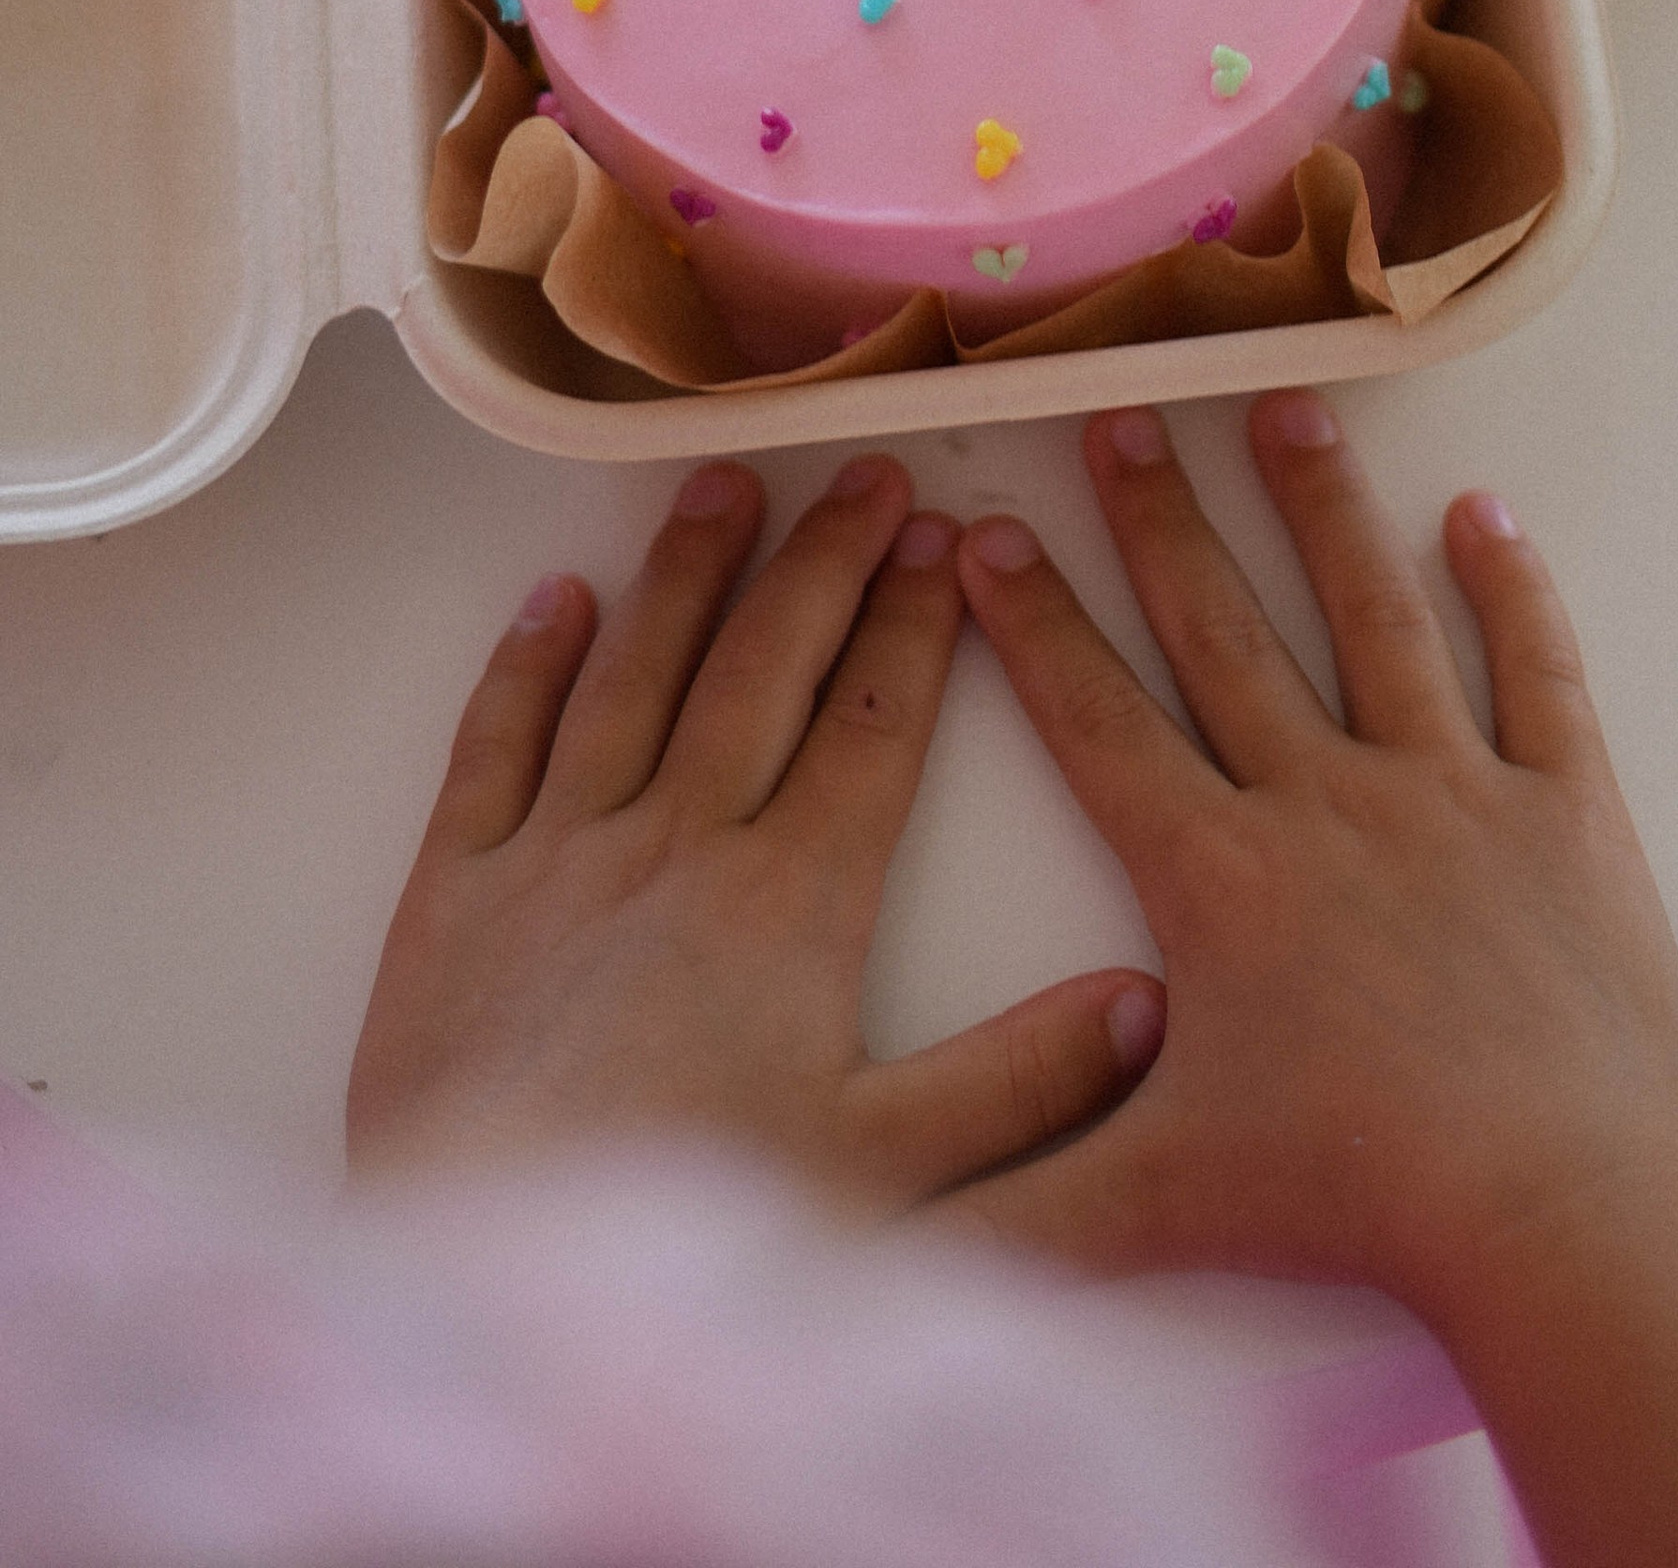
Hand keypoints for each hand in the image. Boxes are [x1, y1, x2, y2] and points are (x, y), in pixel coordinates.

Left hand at [348, 454, 1162, 1199]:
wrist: (482, 1286)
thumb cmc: (689, 1238)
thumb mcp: (887, 1181)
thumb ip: (1020, 1083)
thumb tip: (1145, 1002)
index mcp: (791, 900)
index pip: (873, 722)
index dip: (916, 623)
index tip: (951, 537)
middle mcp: (678, 844)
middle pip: (765, 665)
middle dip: (826, 559)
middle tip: (867, 471)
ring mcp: (558, 855)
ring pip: (636, 673)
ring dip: (687, 572)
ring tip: (723, 480)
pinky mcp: (452, 892)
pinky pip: (495, 743)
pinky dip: (527, 662)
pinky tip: (557, 598)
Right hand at [945, 396, 1677, 1325]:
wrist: (1554, 1203)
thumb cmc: (1356, 1200)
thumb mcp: (1152, 1209)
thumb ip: (1007, 1208)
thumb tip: (867, 1231)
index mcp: (1220, 876)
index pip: (1099, 721)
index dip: (1033, 626)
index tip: (986, 534)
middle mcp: (1326, 801)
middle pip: (1224, 630)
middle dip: (1161, 518)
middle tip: (1122, 414)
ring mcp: (1451, 790)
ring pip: (1373, 615)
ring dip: (1324, 508)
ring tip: (1289, 406)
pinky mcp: (1564, 810)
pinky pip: (1534, 674)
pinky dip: (1511, 591)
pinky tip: (1484, 515)